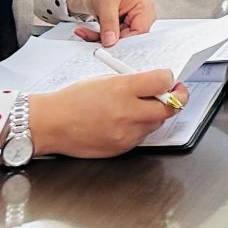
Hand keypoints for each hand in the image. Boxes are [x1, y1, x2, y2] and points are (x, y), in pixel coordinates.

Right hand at [31, 70, 186, 158]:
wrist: (51, 124)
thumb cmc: (74, 99)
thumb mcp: (106, 79)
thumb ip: (134, 81)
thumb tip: (157, 83)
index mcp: (122, 88)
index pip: (164, 81)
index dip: (170, 78)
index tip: (169, 79)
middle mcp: (127, 112)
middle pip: (169, 106)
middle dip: (175, 98)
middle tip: (173, 93)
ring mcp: (126, 133)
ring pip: (157, 123)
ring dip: (156, 113)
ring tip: (141, 106)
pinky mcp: (122, 148)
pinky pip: (142, 136)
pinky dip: (141, 127)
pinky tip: (127, 121)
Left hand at [75, 0, 155, 47]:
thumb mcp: (107, 2)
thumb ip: (109, 22)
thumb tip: (110, 42)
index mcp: (145, 9)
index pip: (139, 33)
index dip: (123, 41)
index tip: (107, 45)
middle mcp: (143, 17)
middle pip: (129, 38)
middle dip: (108, 40)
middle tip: (90, 38)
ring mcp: (134, 23)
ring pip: (119, 40)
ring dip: (101, 38)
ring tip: (85, 32)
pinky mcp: (124, 26)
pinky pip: (113, 37)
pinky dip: (100, 36)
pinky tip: (88, 32)